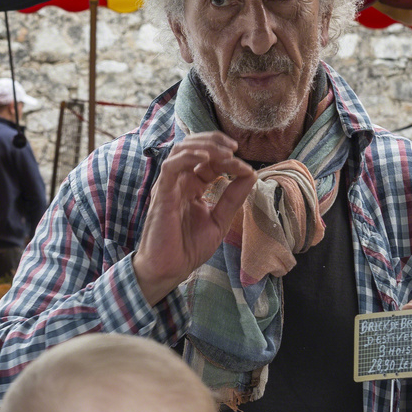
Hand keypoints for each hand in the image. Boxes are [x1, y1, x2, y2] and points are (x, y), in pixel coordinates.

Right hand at [132, 132, 255, 305]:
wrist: (170, 270)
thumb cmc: (188, 248)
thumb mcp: (220, 220)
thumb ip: (233, 197)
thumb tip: (250, 174)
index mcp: (192, 187)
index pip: (209, 161)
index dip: (228, 158)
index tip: (246, 168)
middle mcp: (179, 182)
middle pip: (194, 147)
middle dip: (215, 141)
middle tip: (235, 147)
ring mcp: (169, 186)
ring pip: (181, 149)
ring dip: (205, 145)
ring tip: (225, 152)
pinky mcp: (161, 193)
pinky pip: (171, 166)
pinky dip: (188, 156)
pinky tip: (205, 157)